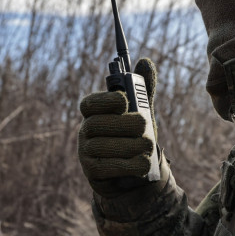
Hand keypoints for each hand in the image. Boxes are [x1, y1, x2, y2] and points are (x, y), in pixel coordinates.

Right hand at [77, 58, 160, 196]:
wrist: (135, 174)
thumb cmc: (135, 138)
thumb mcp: (141, 114)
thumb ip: (143, 92)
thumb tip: (146, 61)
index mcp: (94, 114)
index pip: (90, 104)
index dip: (105, 100)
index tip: (125, 101)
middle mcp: (85, 132)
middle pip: (97, 124)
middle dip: (123, 124)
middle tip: (144, 125)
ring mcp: (85, 153)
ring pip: (102, 147)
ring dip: (129, 146)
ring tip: (148, 146)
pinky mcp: (92, 173)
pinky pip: (106, 167)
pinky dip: (127, 165)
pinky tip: (143, 164)